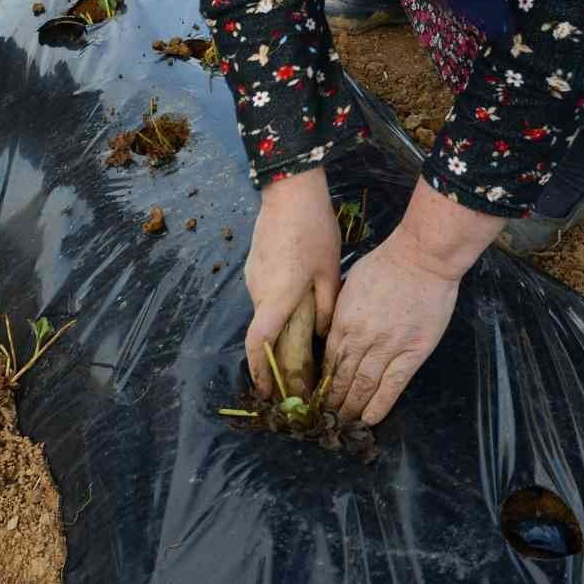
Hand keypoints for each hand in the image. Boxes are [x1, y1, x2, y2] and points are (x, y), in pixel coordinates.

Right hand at [244, 168, 339, 397]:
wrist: (290, 191)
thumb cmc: (314, 230)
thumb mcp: (330, 271)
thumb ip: (326, 307)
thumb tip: (324, 335)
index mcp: (277, 297)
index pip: (259, 343)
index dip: (261, 371)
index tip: (268, 392)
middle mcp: (259, 291)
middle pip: (264, 332)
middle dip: (276, 357)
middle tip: (295, 374)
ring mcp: (253, 277)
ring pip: (265, 312)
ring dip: (279, 327)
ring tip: (303, 336)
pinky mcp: (255, 265)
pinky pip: (265, 294)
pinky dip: (278, 307)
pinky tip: (298, 301)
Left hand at [322, 234, 460, 424]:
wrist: (422, 258)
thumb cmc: (388, 262)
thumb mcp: (351, 281)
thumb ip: (341, 308)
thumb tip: (334, 325)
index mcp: (344, 321)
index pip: (329, 361)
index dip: (323, 383)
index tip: (318, 398)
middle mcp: (361, 338)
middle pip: (342, 378)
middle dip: (333, 402)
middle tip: (327, 420)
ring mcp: (387, 346)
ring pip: (364, 385)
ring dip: (352, 407)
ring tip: (345, 424)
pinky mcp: (412, 352)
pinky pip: (393, 384)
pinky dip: (380, 404)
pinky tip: (371, 419)